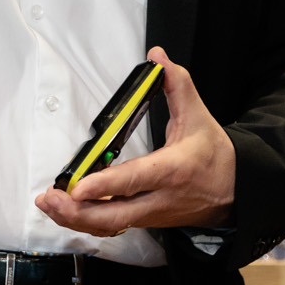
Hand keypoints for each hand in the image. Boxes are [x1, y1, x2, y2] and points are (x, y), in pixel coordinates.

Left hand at [33, 46, 235, 239]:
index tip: (79, 185)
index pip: (135, 179)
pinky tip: (66, 212)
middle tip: (51, 198)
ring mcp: (150, 214)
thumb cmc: (214, 157)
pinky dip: (86, 222)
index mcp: (173, 170)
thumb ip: (178, 85)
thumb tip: (159, 57)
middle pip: (115, 215)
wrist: (234, 192)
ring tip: (50, 204)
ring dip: (76, 219)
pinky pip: (111, 227)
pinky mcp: (144, 221)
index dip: (106, 184)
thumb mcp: (200, 117)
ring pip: (109, 225)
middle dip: (78, 211)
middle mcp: (159, 198)